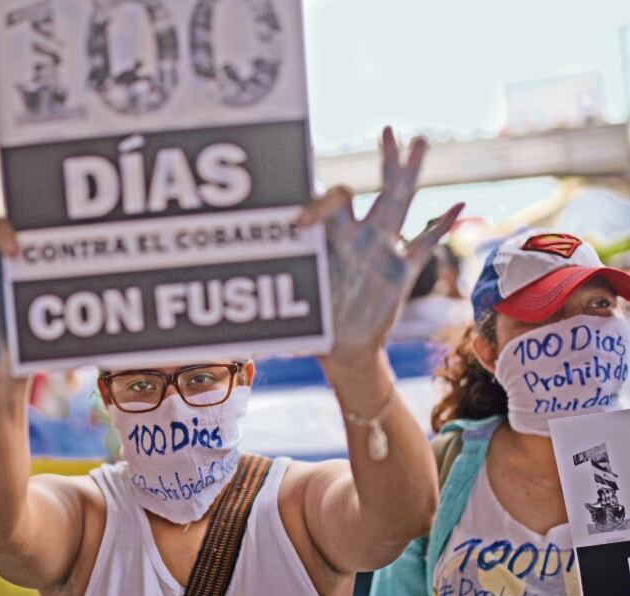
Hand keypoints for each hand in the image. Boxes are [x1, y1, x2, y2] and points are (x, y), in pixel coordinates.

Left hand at [300, 127, 463, 366]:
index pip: (330, 205)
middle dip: (383, 160)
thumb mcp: (296, 308)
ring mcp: (382, 253)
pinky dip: (442, 227)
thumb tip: (255, 297)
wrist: (342, 349)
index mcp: (332, 242)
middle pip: (374, 190)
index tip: (298, 222)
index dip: (316, 205)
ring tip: (421, 141)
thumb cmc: (313, 328)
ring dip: (410, 175)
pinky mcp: (401, 273)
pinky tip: (457, 205)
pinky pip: (424, 245)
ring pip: (401, 205)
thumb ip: (279, 295)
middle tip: (388, 128)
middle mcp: (359, 240)